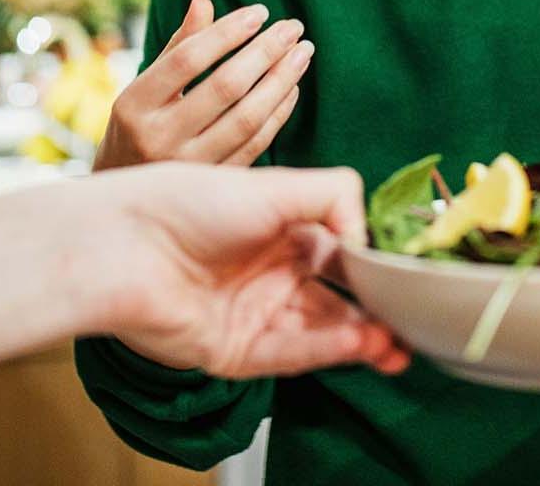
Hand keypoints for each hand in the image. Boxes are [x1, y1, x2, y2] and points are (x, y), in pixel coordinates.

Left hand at [85, 164, 409, 378]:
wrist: (123, 246)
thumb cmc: (189, 203)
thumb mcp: (274, 185)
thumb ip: (334, 196)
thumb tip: (368, 234)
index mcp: (281, 229)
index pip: (342, 251)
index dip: (375, 264)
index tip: (410, 274)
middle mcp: (271, 272)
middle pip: (339, 297)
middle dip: (378, 310)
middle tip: (416, 320)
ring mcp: (254, 314)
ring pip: (322, 330)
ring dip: (361, 336)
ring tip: (396, 341)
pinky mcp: (235, 351)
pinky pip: (291, 353)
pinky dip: (328, 349)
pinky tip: (360, 343)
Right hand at [95, 0, 310, 169]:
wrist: (129, 201)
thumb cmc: (139, 128)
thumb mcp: (144, 87)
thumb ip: (178, 46)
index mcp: (134, 105)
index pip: (188, 59)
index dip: (227, 33)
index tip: (260, 11)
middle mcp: (159, 137)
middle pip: (224, 87)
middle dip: (265, 52)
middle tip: (294, 27)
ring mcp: (188, 166)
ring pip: (247, 119)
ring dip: (281, 81)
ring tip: (301, 53)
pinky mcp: (215, 184)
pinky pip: (257, 145)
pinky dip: (278, 114)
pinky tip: (292, 87)